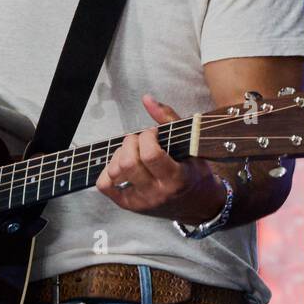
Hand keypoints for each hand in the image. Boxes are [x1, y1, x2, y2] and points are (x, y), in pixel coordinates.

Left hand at [94, 94, 226, 222]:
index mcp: (176, 178)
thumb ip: (168, 119)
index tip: (154, 133)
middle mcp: (157, 193)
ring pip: (115, 172)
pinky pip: (105, 185)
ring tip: (133, 152)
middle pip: (129, 163)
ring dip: (120, 154)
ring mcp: (141, 201)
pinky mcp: (129, 205)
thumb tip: (147, 98)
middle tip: (140, 140)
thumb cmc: (196, 173)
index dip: (147, 136)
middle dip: (131, 142)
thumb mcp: (191, 146)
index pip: (151, 155)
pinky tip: (122, 165)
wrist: (199, 204)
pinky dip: (108, 171)